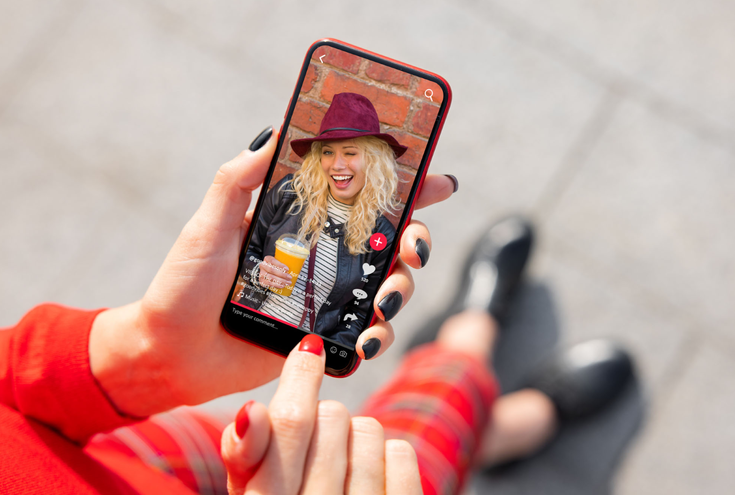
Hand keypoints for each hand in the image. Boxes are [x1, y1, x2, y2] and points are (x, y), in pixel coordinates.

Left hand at [89, 128, 455, 416]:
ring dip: (400, 291)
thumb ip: (238, 179)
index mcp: (302, 225)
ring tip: (383, 303)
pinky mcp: (324, 336)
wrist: (170, 353)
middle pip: (390, 243)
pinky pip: (368, 332)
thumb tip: (276, 130)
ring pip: (389, 287)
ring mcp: (327, 299)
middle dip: (416, 241)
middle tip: (412, 248)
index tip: (437, 180)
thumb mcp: (209, 225)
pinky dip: (379, 335)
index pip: (361, 200)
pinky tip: (368, 340)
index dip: (406, 189)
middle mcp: (324, 259)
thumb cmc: (183, 286)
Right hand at [221, 334, 422, 494]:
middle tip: (315, 447)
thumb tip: (251, 411)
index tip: (309, 349)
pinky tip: (370, 480)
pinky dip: (387, 456)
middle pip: (331, 417)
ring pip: (368, 428)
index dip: (299, 377)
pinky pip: (401, 453)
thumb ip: (245, 456)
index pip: (287, 423)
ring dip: (354, 439)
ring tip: (340, 471)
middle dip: (321, 421)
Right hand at [258, 255, 290, 288]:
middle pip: (272, 270)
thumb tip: (300, 264)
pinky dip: (276, 285)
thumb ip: (286, 262)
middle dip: (282, 274)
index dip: (280, 265)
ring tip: (288, 282)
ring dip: (280, 281)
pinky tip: (282, 285)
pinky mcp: (261, 280)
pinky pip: (268, 284)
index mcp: (267, 259)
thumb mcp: (279, 261)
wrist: (267, 270)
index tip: (287, 269)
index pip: (273, 261)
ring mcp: (261, 273)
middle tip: (289, 277)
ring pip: (270, 278)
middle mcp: (263, 266)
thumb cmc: (275, 265)